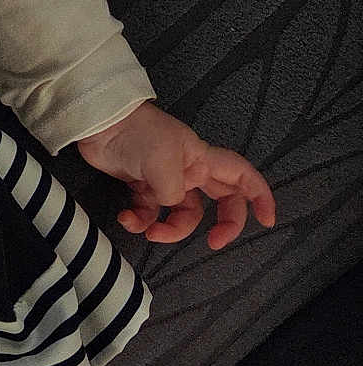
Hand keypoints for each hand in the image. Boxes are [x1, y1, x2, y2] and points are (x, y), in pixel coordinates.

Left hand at [75, 100, 275, 250]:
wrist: (99, 122)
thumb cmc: (138, 132)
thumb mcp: (164, 162)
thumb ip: (175, 193)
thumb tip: (171, 208)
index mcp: (203, 160)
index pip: (243, 177)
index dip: (260, 197)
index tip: (267, 221)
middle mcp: (188, 171)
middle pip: (218, 204)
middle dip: (221, 226)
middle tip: (213, 243)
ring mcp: (164, 179)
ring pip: (180, 214)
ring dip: (168, 229)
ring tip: (150, 232)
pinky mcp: (140, 185)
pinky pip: (149, 212)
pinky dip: (139, 221)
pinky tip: (126, 218)